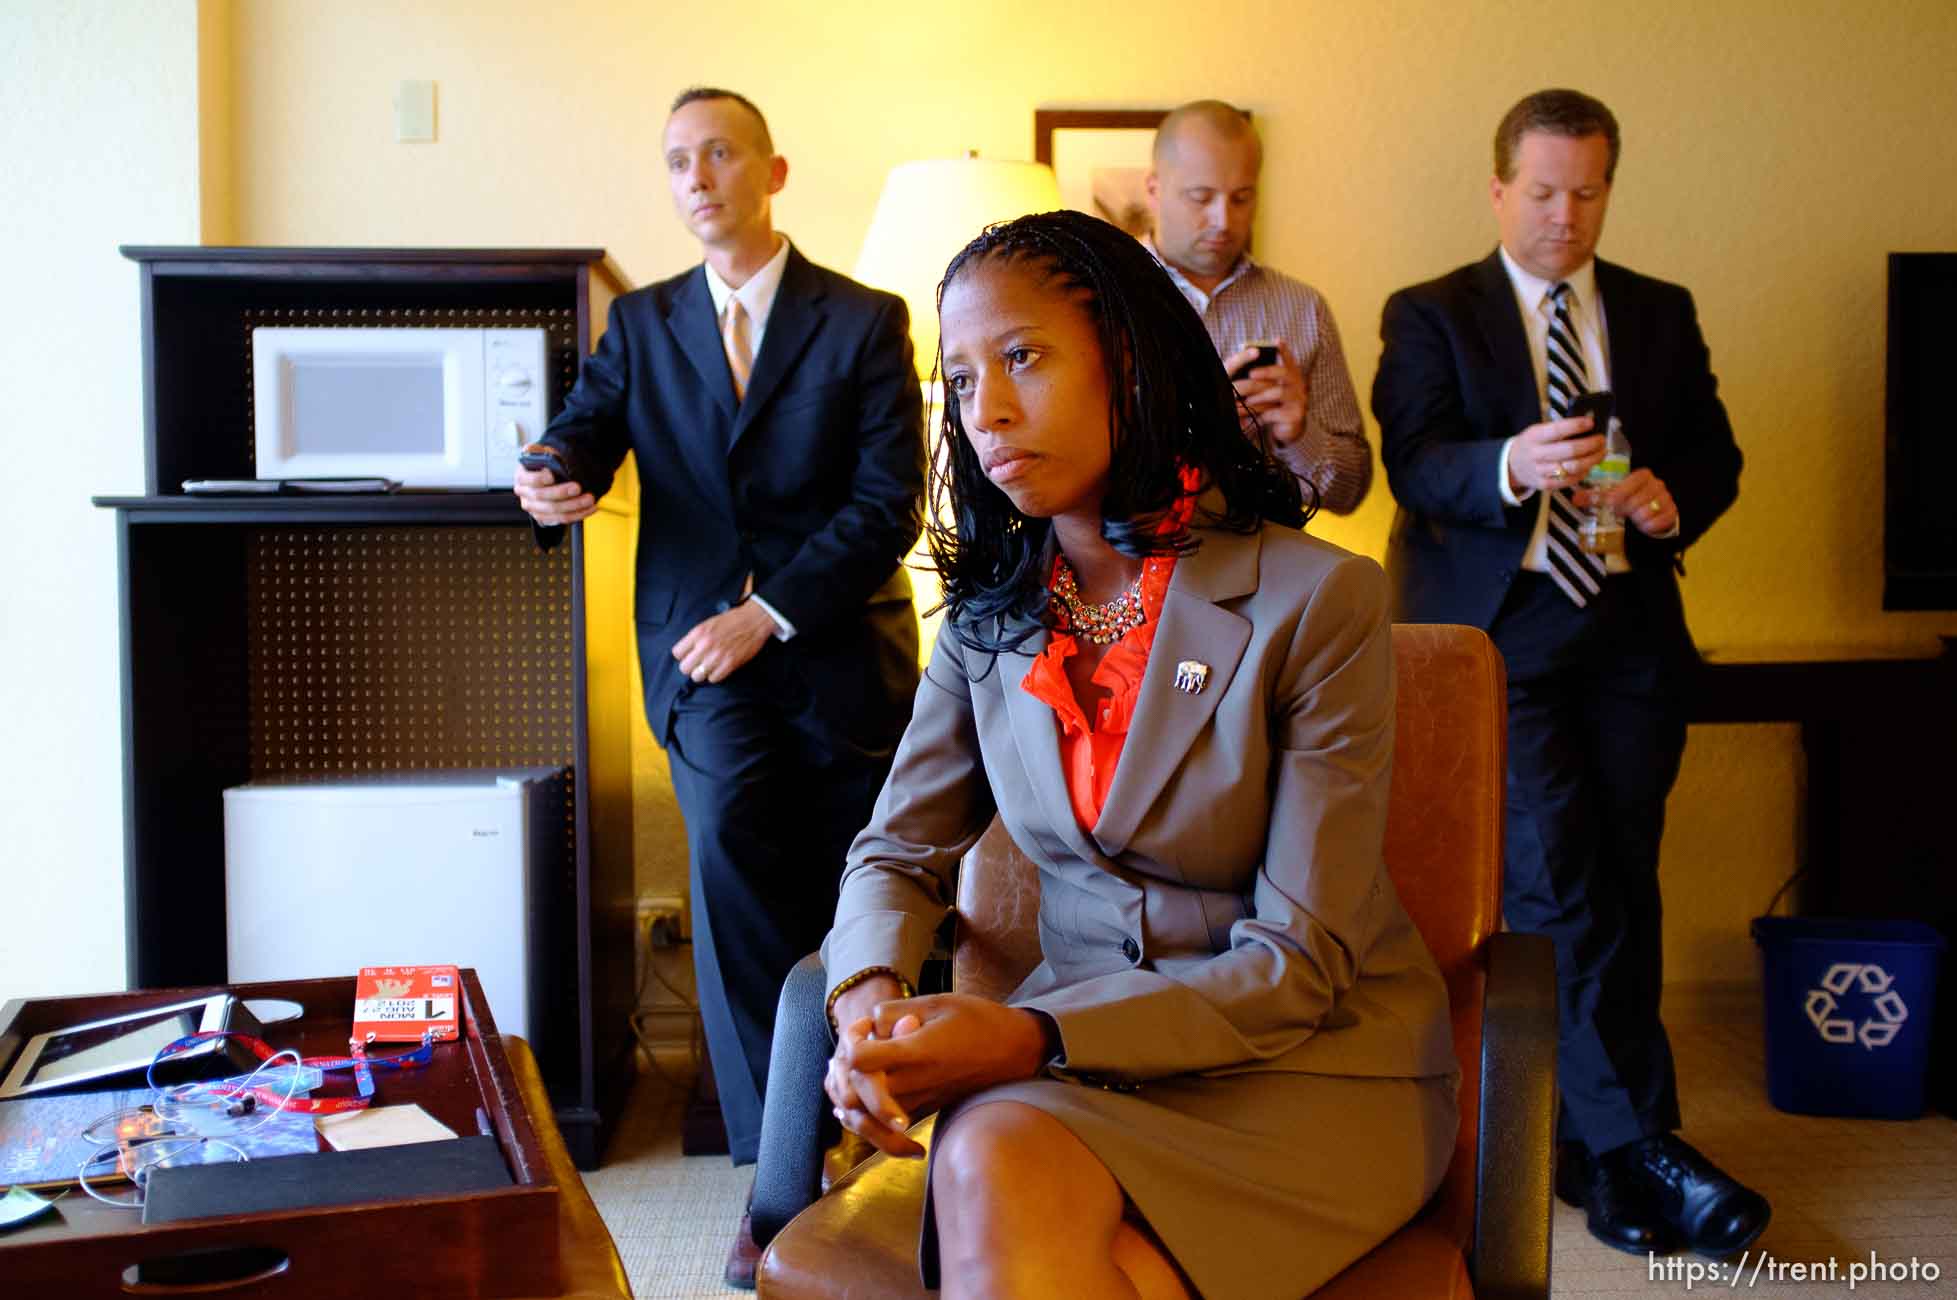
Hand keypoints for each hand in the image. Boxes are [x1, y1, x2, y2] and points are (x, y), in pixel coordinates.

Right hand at [512, 445, 596, 525]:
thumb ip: (536, 451)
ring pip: (554, 511)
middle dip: (561, 492)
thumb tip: (529, 449)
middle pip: (542, 496)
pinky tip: (590, 508)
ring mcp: (534, 508)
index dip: (539, 478)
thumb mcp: (541, 454)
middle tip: (577, 487)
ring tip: (590, 499)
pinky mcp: (545, 518)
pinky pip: (562, 519)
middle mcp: (525, 494)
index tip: (552, 475)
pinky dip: (578, 514)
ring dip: (574, 506)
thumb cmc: (546, 465)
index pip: (528, 480)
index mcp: (522, 477)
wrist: (549, 477)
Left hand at [671, 601, 775, 683]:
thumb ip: (696, 637)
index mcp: (698, 633)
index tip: (689, 655)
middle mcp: (705, 645)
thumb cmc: (732, 620)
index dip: (683, 656)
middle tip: (698, 664)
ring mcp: (717, 655)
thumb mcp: (708, 623)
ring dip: (702, 673)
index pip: (677, 653)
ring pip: (697, 676)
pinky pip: (713, 679)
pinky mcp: (730, 664)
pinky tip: (719, 668)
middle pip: (684, 668)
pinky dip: (715, 676)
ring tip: (709, 667)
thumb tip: (686, 652)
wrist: (754, 620)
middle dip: (690, 667)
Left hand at [833, 994, 1053, 1143]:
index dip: (852, 1040)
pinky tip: (861, 1096)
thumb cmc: (980, 1021)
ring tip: (854, 1072)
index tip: (865, 1026)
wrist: (1015, 1052)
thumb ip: (897, 1012)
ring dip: (849, 1096)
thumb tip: (869, 1025)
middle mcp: (914, 1083)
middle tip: (857, 1048)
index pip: (859, 1059)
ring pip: (864, 1119)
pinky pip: (882, 1128)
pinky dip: (864, 1115)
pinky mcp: (924, 1112)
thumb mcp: (939, 1002)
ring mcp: (918, 1103)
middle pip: (853, 1095)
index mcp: (916, 1053)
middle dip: (843, 1072)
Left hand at [1226, 340, 1307, 447]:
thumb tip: (1247, 366)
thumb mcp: (1269, 390)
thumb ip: (1262, 379)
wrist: (1287, 429)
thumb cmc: (1274, 405)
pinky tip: (1255, 417)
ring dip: (1259, 397)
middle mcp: (1298, 385)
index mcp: (1291, 376)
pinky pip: (1276, 412)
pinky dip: (1263, 414)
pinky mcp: (1295, 415)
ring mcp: (1299, 400)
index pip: (1289, 359)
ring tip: (1247, 401)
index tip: (1277, 340)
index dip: (1284, 350)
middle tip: (1251, 373)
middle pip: (1283, 373)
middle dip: (1265, 371)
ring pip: (1277, 393)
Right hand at [1505, 416, 1603, 494]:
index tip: (1591, 423)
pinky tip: (1589, 465)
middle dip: (1591, 444)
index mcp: (1534, 437)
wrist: (1512, 465)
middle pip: (1570, 450)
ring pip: (1574, 467)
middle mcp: (1536, 454)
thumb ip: (1559, 429)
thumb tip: (1588, 426)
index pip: (1557, 430)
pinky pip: (1570, 480)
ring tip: (1601, 452)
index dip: (1576, 426)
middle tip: (1602, 440)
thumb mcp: (1538, 431)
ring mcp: (1540, 471)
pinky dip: (1584, 472)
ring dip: (1593, 459)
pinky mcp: (1545, 485)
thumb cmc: (1533, 444)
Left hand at [1575, 467, 1677, 536]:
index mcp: (1642, 476)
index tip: (1609, 503)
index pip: (1632, 481)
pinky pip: (1657, 522)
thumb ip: (1595, 496)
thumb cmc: (1630, 502)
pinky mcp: (1672, 512)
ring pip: (1646, 511)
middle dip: (1625, 509)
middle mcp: (1656, 484)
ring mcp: (1666, 498)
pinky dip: (1647, 526)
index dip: (1619, 493)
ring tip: (1633, 519)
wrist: (1653, 514)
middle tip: (1619, 514)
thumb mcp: (1613, 496)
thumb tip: (1575, 499)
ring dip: (1636, 519)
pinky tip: (1643, 525)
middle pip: (1636, 499)